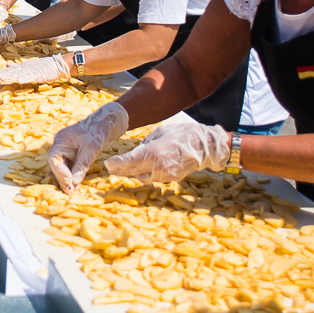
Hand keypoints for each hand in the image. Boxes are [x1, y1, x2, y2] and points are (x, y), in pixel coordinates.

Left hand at [0, 53, 68, 86]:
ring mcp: (30, 72)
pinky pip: (30, 77)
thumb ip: (16, 67)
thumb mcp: (27, 67)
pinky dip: (25, 79)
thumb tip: (6, 65)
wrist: (56, 64)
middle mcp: (23, 69)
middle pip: (9, 73)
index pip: (6, 72)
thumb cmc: (41, 67)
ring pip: (17, 74)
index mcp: (20, 69)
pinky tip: (18, 80)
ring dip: (8, 76)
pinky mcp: (38, 75)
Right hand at [47, 101, 128, 191]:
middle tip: (70, 191)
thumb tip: (74, 182)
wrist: (107, 121)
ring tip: (73, 190)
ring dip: (68, 178)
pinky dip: (73, 174)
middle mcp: (61, 145)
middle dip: (63, 178)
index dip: (60, 172)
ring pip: (63, 167)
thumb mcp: (91, 148)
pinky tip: (76, 184)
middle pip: (56, 164)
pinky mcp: (73, 153)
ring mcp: (66, 149)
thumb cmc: (98, 130)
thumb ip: (81, 164)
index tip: (70, 181)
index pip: (53, 158)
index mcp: (61, 139)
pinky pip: (70, 166)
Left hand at [104, 115, 230, 183]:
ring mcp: (165, 175)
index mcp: (152, 153)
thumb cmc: (182, 134)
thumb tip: (137, 151)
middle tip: (111, 168)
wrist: (205, 146)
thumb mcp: (160, 133)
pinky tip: (143, 169)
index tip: (108, 164)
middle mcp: (157, 167)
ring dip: (134, 173)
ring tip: (124, 168)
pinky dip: (147, 174)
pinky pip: (154, 178)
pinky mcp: (171, 179)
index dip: (117, 164)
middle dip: (121, 170)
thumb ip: (147, 144)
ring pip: (143, 177)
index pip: (129, 162)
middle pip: (133, 172)